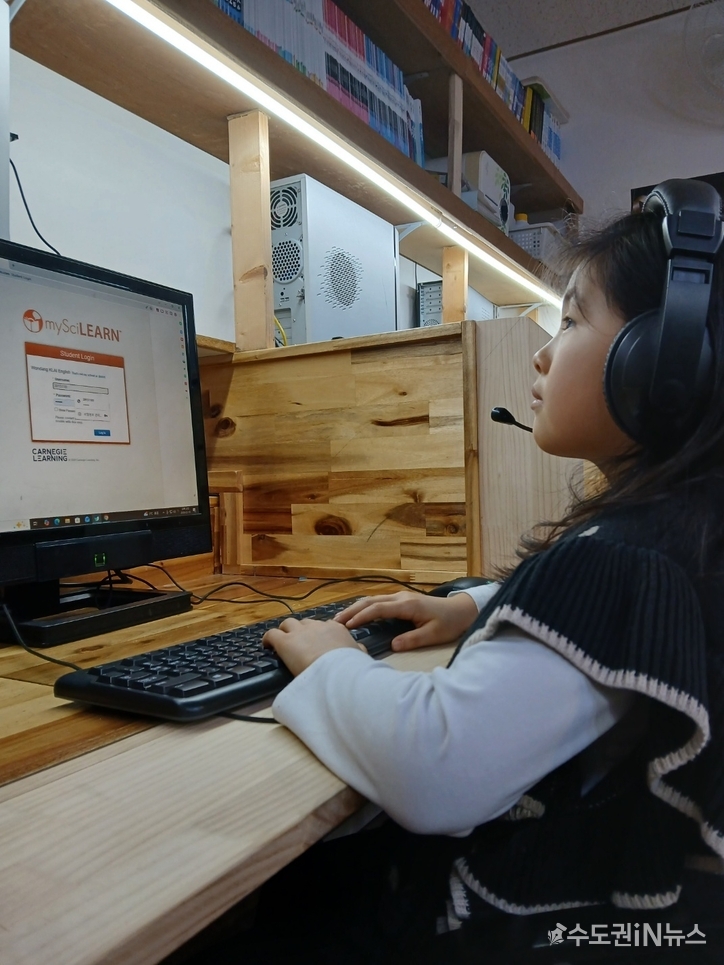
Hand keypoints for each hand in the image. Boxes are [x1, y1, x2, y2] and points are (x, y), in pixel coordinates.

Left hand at [263, 618, 365, 676]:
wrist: (336, 670)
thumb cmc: (349, 665)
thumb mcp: (359, 655)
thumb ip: (358, 650)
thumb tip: (360, 649)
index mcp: (336, 629)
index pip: (325, 626)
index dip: (320, 634)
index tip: (318, 643)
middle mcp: (317, 626)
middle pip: (305, 623)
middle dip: (302, 631)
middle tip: (300, 643)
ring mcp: (299, 633)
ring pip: (288, 624)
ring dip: (285, 632)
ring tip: (283, 642)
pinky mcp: (284, 642)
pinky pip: (271, 634)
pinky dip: (268, 639)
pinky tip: (266, 645)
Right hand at [334, 591, 478, 651]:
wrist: (462, 609)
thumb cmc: (449, 623)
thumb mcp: (433, 635)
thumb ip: (413, 639)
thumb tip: (392, 645)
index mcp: (408, 605)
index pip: (379, 609)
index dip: (362, 616)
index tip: (347, 625)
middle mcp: (401, 598)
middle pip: (371, 601)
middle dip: (352, 610)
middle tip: (335, 622)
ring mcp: (401, 597)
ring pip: (373, 599)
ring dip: (356, 607)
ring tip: (341, 619)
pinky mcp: (402, 600)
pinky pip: (379, 601)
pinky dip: (365, 607)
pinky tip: (357, 614)